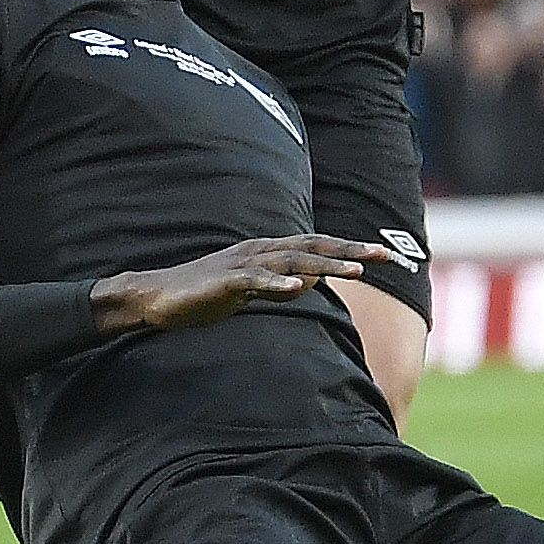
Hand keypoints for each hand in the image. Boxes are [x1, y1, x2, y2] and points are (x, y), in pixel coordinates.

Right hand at [93, 235, 395, 333]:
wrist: (158, 297)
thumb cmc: (206, 293)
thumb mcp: (251, 290)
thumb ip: (280, 286)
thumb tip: (309, 284)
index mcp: (268, 252)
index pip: (317, 246)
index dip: (351, 248)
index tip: (385, 255)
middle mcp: (260, 251)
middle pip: (313, 246)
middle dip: (351, 250)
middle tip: (385, 256)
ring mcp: (243, 264)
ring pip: (292, 261)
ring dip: (326, 264)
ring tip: (357, 270)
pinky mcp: (225, 281)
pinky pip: (256, 281)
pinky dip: (277, 283)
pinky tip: (299, 287)